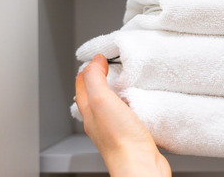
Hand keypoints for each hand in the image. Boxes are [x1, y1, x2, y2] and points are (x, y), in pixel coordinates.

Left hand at [75, 54, 171, 176]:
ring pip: (112, 106)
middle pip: (95, 96)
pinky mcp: (132, 135)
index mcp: (90, 112)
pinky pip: (128, 115)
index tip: (99, 57)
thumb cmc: (120, 139)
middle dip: (101, 79)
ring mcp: (116, 129)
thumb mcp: (102, 100)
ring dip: (118, 91)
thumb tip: (94, 61)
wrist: (139, 165)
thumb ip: (95, 78)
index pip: (83, 86)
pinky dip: (131, 104)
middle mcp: (100, 122)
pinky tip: (140, 103)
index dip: (88, 69)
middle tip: (110, 66)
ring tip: (126, 81)